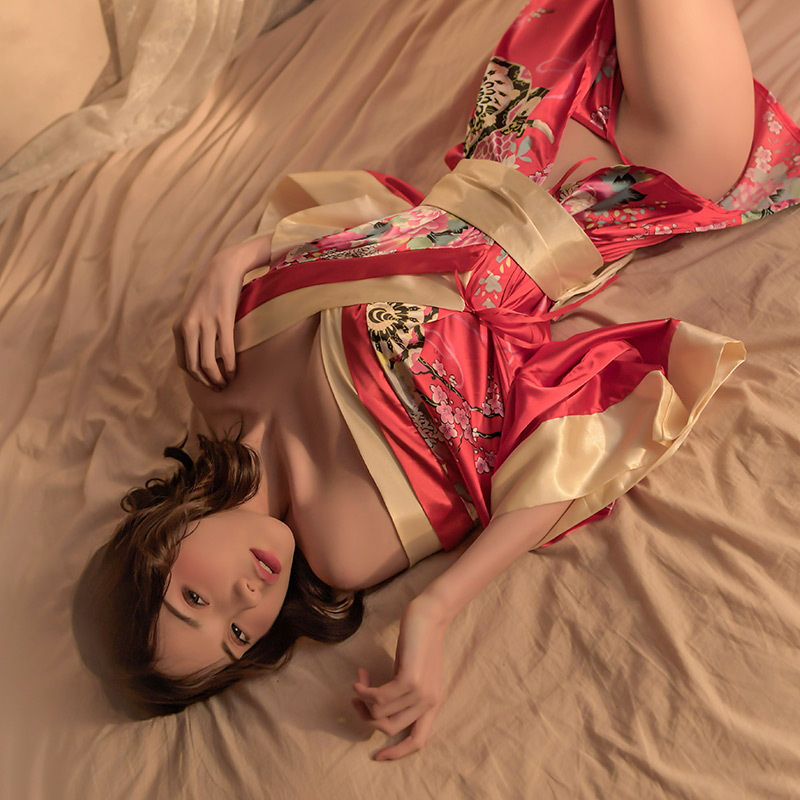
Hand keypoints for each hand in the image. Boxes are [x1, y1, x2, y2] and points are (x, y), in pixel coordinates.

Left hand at [172, 254, 244, 390]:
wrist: (222, 269)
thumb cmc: (210, 293)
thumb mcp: (192, 313)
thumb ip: (192, 332)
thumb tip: (199, 356)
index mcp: (179, 328)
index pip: (182, 362)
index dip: (195, 377)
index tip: (206, 382)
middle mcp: (188, 327)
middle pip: (194, 366)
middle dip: (206, 382)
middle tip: (218, 388)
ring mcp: (205, 324)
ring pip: (208, 362)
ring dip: (217, 378)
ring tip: (226, 383)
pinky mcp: (222, 320)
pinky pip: (224, 351)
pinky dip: (229, 366)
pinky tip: (234, 371)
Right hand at [352, 594, 449, 760]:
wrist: (429, 616)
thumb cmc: (418, 642)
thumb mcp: (412, 673)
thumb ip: (401, 693)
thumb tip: (374, 709)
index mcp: (432, 704)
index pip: (418, 742)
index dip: (397, 753)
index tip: (377, 756)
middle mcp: (428, 702)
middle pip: (389, 728)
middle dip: (367, 716)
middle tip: (357, 698)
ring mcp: (420, 692)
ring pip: (380, 713)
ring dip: (363, 699)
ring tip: (360, 680)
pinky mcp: (409, 680)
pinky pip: (379, 698)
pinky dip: (364, 692)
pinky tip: (359, 680)